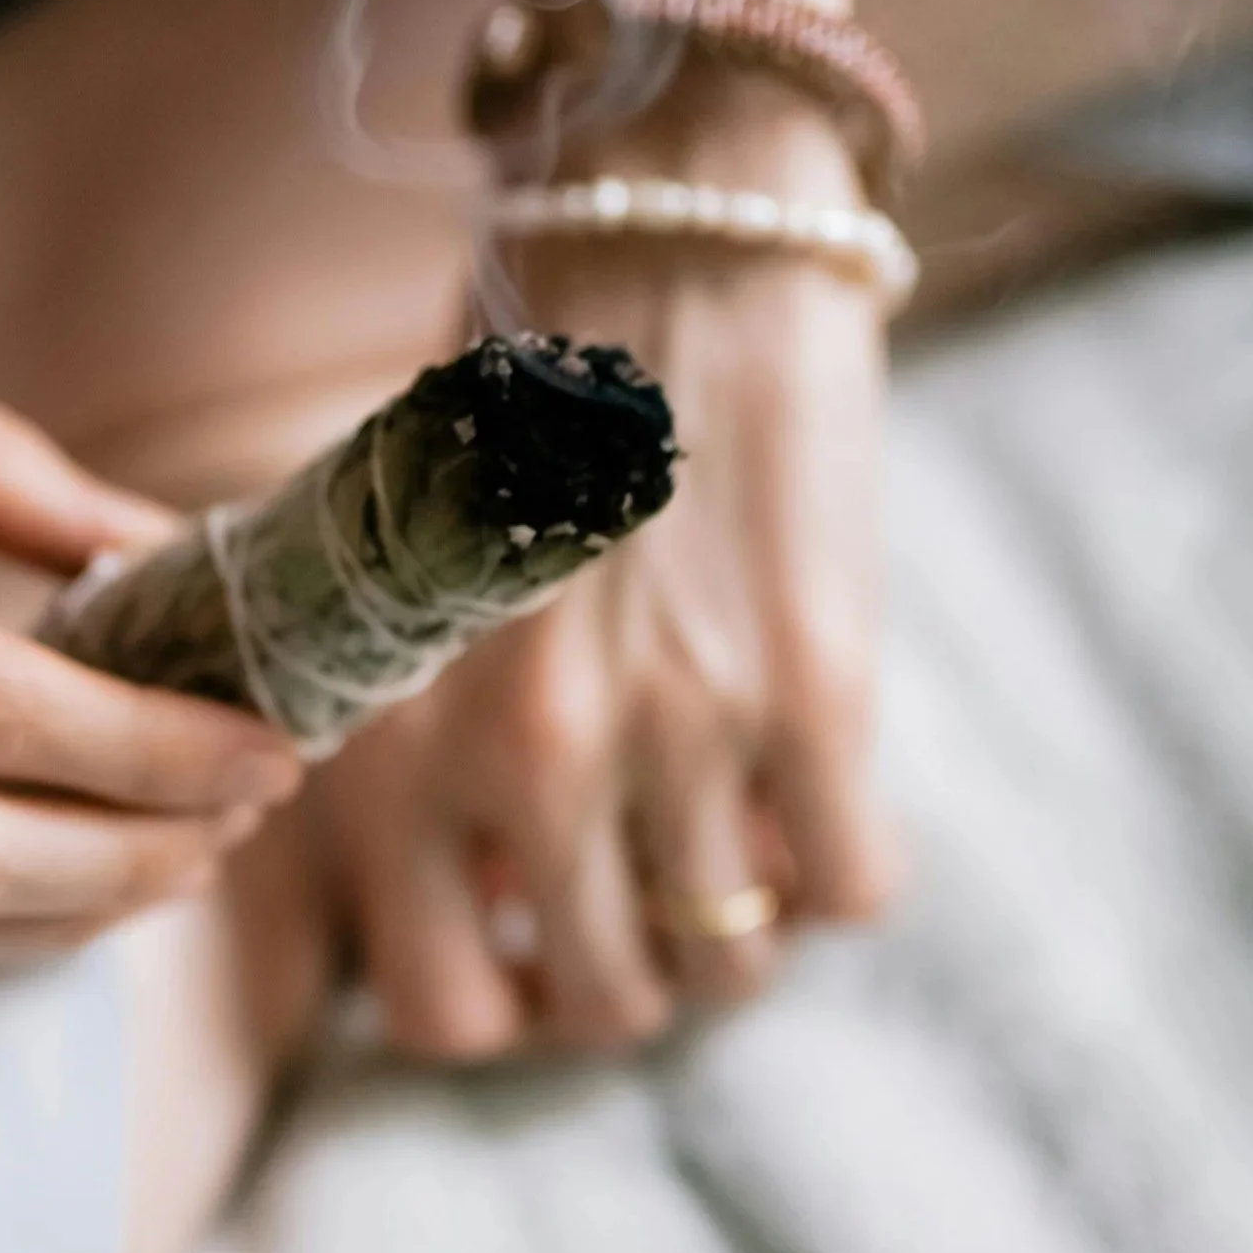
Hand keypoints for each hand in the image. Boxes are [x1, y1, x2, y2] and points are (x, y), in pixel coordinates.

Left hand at [317, 77, 900, 1057]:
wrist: (663, 245)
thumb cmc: (520, 417)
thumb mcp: (418, 601)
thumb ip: (433, 755)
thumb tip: (496, 894)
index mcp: (400, 737)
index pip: (440, 1006)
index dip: (504, 1002)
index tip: (538, 946)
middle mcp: (521, 760)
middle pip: (605, 1005)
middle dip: (638, 967)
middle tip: (657, 890)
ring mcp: (671, 734)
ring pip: (730, 963)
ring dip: (744, 924)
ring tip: (740, 838)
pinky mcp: (812, 692)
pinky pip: (853, 890)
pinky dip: (841, 865)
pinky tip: (816, 787)